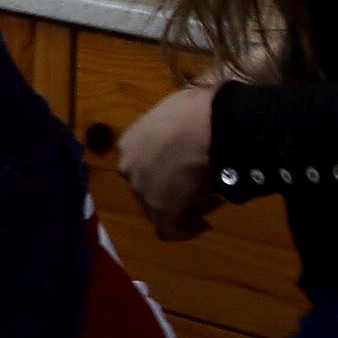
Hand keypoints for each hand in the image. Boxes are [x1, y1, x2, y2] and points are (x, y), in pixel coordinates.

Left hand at [114, 81, 222, 238]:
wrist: (206, 127)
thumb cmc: (195, 110)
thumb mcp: (178, 108)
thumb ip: (173, 124)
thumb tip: (189, 124)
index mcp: (130, 141)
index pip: (140, 160)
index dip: (162, 165)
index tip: (183, 165)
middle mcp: (129, 167)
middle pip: (146, 184)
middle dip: (169, 187)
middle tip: (196, 187)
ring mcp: (143, 191)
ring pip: (157, 206)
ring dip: (180, 206)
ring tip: (208, 201)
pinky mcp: (161, 211)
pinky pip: (170, 229)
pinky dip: (186, 229)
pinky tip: (204, 225)